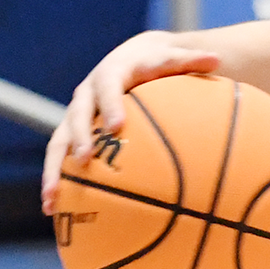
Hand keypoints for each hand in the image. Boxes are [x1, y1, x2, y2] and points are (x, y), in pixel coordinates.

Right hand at [41, 32, 218, 213]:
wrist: (130, 61)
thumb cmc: (158, 63)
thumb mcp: (173, 59)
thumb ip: (192, 61)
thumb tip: (217, 59)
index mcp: (111, 74)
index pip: (109, 86)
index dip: (110, 104)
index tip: (117, 125)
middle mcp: (87, 94)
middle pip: (77, 115)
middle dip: (79, 137)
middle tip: (84, 159)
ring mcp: (77, 115)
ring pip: (59, 142)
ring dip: (54, 169)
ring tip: (52, 197)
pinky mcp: (73, 133)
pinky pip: (61, 158)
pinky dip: (56, 181)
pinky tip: (55, 209)